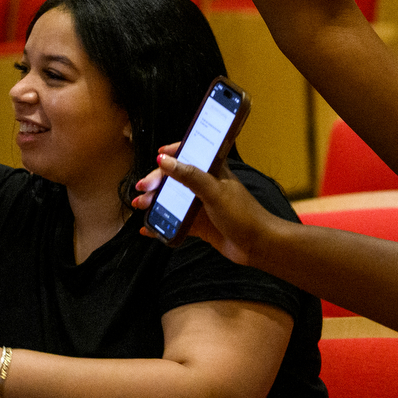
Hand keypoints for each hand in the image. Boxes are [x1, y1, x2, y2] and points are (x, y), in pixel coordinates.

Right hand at [133, 144, 271, 266]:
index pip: (191, 154)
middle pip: (176, 178)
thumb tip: (164, 160)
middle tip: (142, 189)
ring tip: (140, 206)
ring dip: (155, 201)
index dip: (174, 153)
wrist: (258, 245)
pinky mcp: (200, 224)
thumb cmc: (242, 214)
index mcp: (213, 170)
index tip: (158, 156)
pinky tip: (147, 228)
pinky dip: (161, 223)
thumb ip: (190, 176)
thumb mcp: (214, 191)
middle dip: (157, 181)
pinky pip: (175, 221)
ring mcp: (202, 205)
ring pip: (173, 199)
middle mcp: (206, 185)